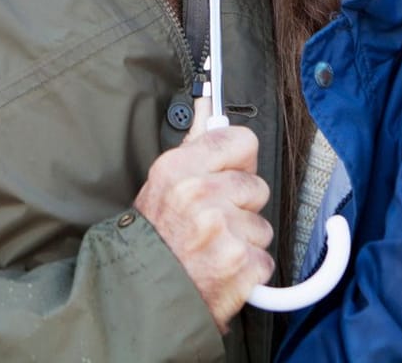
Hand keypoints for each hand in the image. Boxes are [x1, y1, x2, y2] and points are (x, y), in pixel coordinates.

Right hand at [134, 100, 274, 327]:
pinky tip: (222, 273)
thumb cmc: (151, 241)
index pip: (241, 141)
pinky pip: (264, 260)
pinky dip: (248, 273)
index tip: (229, 176)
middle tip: (211, 225)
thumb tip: (208, 104)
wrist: (137, 298)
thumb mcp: (162, 185)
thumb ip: (194, 146)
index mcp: (179, 169)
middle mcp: (200, 195)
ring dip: (244, 242)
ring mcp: (222, 231)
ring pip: (262, 226)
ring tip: (213, 251)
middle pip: (256, 186)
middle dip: (241, 208)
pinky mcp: (240, 266)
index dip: (239, 162)